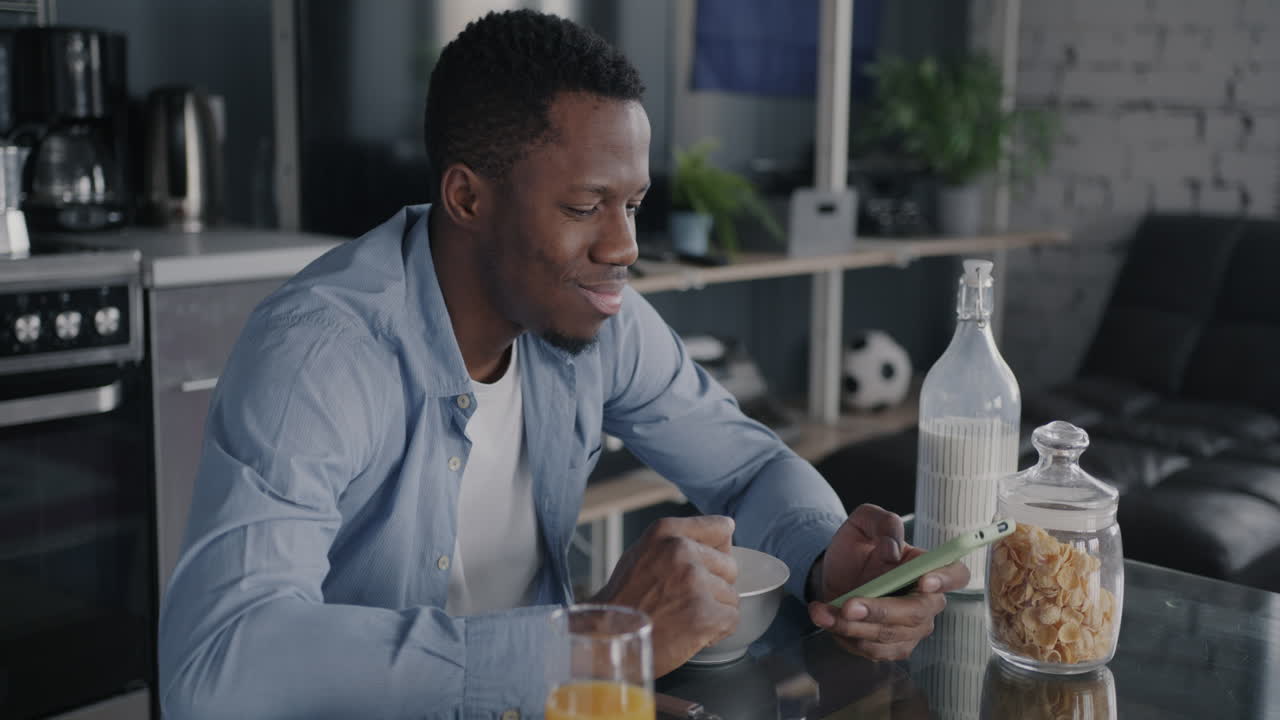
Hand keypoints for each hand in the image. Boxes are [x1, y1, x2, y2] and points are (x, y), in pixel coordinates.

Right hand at [591, 515, 738, 675]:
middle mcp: (681, 551)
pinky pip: (731, 619)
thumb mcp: (642, 553)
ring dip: (713, 609)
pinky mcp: (703, 614)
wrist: (606, 639)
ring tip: (683, 617)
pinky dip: (716, 631)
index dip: (718, 550)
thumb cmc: (623, 601)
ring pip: (731, 595)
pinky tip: (691, 631)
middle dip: (714, 585)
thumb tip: (725, 530)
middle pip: (729, 566)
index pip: (721, 528)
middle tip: (684, 599)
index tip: (709, 563)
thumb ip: (677, 542)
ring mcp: (693, 582)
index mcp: (665, 533)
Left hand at [807, 504, 968, 660]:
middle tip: (849, 605)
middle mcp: (926, 600)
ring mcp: (912, 627)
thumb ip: (882, 524)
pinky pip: (874, 649)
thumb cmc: (856, 549)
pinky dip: (846, 636)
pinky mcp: (893, 646)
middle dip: (881, 611)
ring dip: (853, 626)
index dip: (946, 579)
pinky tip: (826, 619)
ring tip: (822, 612)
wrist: (834, 575)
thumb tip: (892, 547)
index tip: (925, 580)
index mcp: (927, 566)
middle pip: (918, 613)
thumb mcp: (864, 522)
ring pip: (890, 634)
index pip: (956, 574)